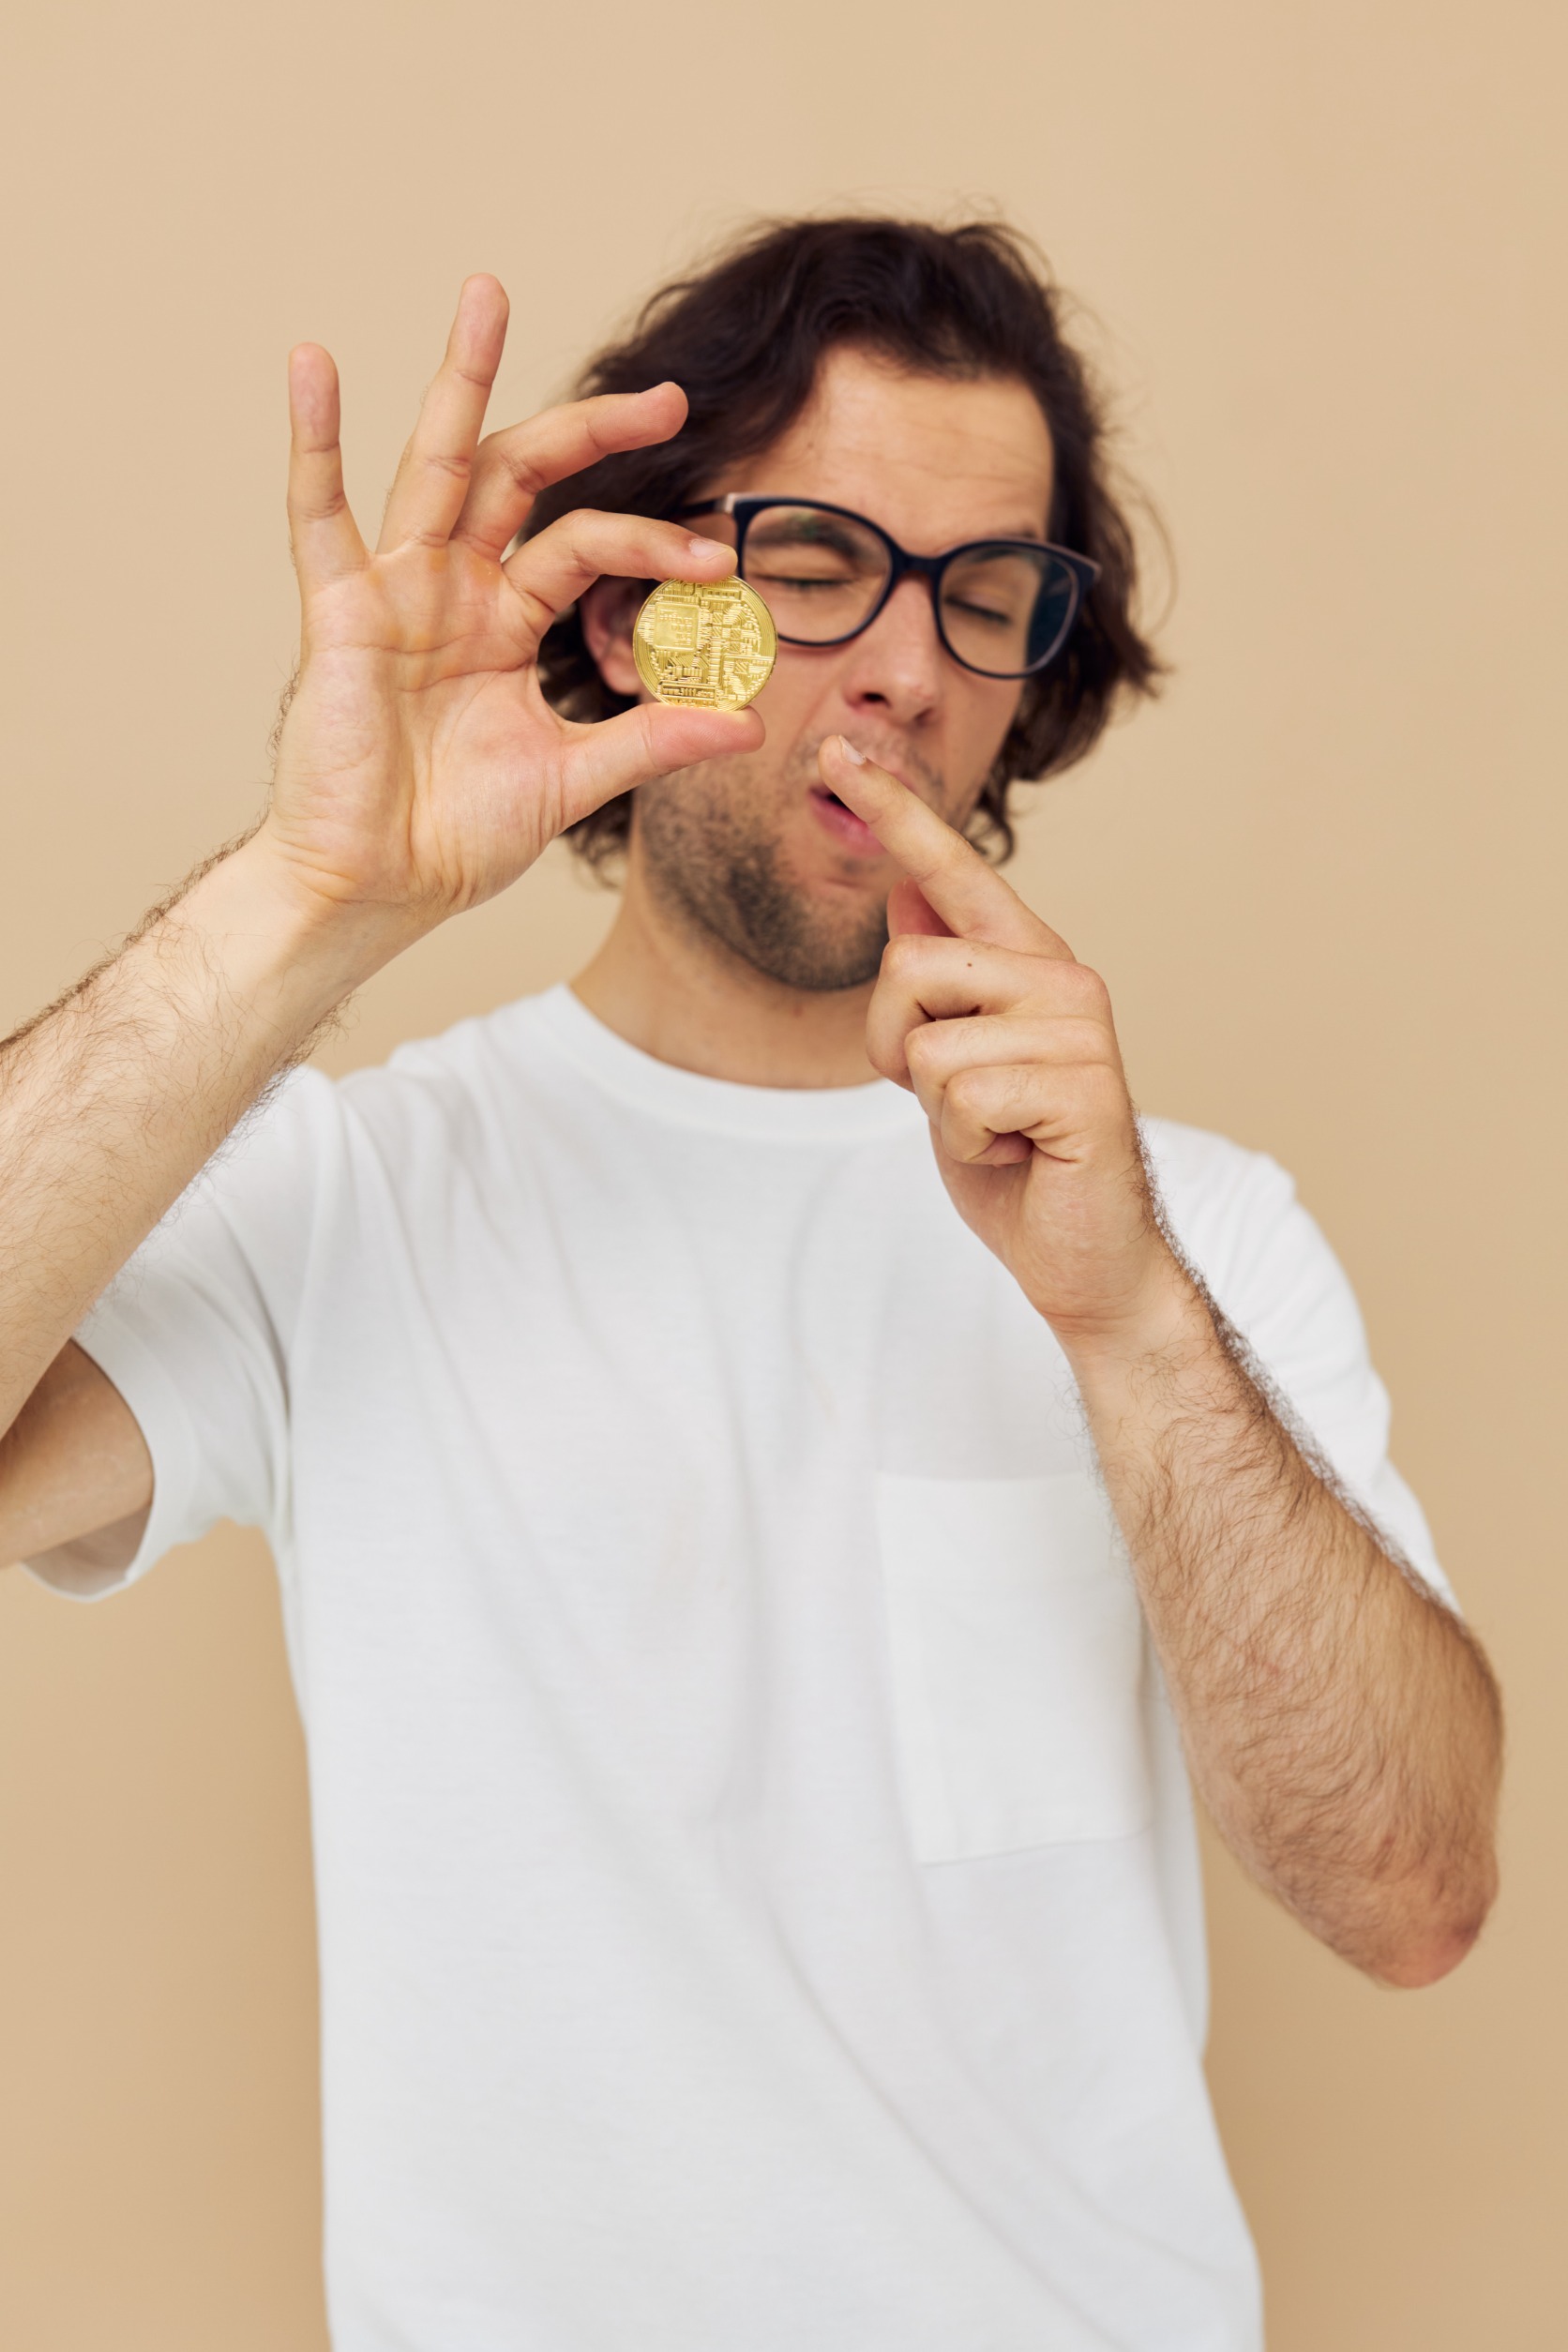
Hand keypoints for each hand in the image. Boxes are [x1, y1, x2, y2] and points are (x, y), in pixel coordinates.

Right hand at [261, 275, 760, 939]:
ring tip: (489, 294)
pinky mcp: (339, 611)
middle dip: (591, 431)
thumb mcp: (572, 781)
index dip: (653, 548)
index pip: (587, 548)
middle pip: (524, 477)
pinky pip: (317, 514)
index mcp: (507, 621)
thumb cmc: (456, 837)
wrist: (377, 888)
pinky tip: (312, 364)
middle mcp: (455, 588)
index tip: (721, 566)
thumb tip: (752, 723)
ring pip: (436, 464)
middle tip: (668, 396)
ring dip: (463, 378)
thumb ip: (653, 741)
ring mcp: (396, 590)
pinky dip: (312, 440)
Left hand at [819, 735, 1187, 1352]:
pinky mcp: (1085, 1086)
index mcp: (1029, 963)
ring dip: (936, 1109)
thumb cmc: (1019, 1165)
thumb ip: (937, 987)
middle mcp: (1062, 976)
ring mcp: (1080, 1028)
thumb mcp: (950, 1066)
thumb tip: (902, 896)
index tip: (838, 750)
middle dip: (894, 1050)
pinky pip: (960, 1099)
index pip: (952, 873)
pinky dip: (968, 1146)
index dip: (896, 812)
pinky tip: (1018, 1155)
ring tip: (996, 1132)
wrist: (1087, 1258)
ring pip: (928, 1043)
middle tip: (953, 1104)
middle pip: (908, 968)